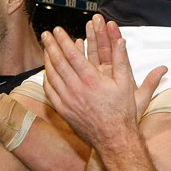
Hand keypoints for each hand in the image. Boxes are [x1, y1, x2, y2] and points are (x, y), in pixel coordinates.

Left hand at [41, 19, 165, 150]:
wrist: (114, 139)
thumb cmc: (122, 113)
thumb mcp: (126, 84)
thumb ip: (121, 61)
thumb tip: (121, 41)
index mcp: (91, 80)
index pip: (72, 54)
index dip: (63, 40)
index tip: (58, 31)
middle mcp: (76, 89)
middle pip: (58, 62)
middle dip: (51, 45)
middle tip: (46, 34)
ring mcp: (68, 101)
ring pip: (52, 76)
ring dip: (47, 60)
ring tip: (45, 49)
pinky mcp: (64, 111)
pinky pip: (50, 92)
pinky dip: (46, 79)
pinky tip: (46, 72)